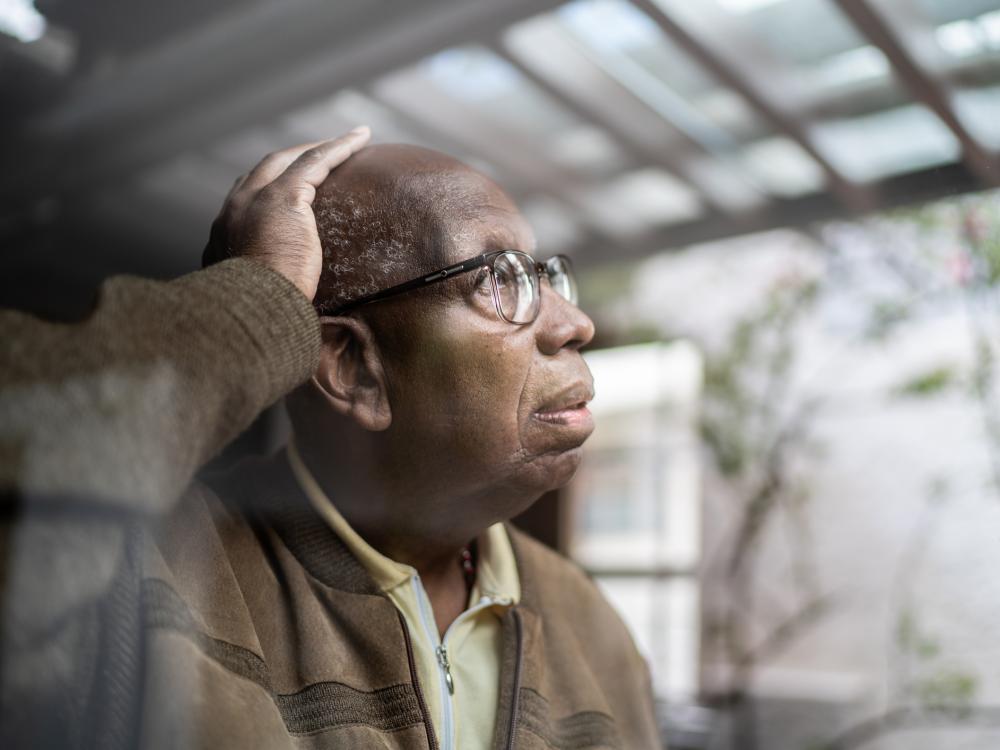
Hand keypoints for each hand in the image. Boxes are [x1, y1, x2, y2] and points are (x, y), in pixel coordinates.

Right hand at [203, 127, 370, 299]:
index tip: (287, 193)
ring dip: (320, 147)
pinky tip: (360, 138)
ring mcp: (253, 200)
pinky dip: (338, 148)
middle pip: (264, 171)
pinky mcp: (282, 197)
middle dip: (292, 160)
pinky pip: (315, 161)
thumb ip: (263, 297)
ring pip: (291, 160)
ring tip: (350, 141)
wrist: (249, 316)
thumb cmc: (257, 323)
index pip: (243, 204)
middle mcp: (232, 211)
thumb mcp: (254, 306)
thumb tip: (283, 315)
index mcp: (222, 239)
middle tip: (320, 156)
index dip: (265, 193)